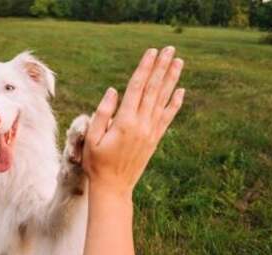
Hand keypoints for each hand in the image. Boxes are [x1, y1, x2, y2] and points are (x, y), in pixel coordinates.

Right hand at [82, 47, 184, 196]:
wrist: (113, 187)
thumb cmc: (96, 163)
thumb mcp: (91, 138)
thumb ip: (102, 113)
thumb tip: (113, 91)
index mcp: (124, 122)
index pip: (137, 88)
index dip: (145, 68)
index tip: (151, 52)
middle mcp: (141, 124)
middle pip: (153, 89)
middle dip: (161, 68)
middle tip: (170, 50)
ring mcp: (150, 132)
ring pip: (163, 100)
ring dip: (171, 80)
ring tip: (179, 62)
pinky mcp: (154, 139)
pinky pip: (167, 117)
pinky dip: (175, 103)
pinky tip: (181, 91)